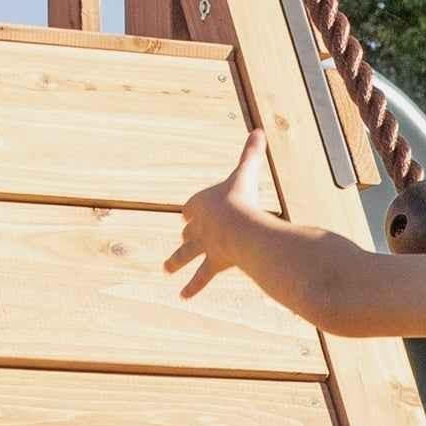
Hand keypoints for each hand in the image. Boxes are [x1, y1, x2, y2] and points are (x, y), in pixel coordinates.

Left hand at [165, 126, 273, 299]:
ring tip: (166, 270)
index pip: (192, 207)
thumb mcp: (247, 171)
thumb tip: (259, 129)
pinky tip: (183, 297)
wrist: (238, 225)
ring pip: (187, 254)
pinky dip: (193, 286)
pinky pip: (201, 277)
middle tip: (180, 241)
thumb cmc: (242, 196)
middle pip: (190, 230)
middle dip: (186, 235)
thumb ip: (252, 152)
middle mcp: (199, 225)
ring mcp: (204, 245)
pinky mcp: (212, 262)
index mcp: (202, 202)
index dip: (191, 211)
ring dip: (176, 261)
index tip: (185, 216)